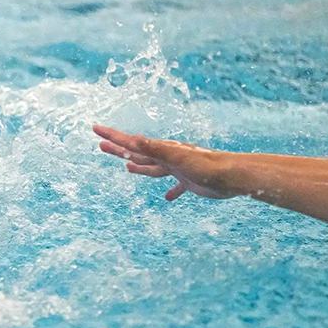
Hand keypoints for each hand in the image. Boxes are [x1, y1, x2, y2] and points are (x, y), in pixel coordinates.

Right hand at [93, 125, 239, 200]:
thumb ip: (154, 148)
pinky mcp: (189, 181)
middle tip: (101, 145)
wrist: (232, 175)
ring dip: (139, 167)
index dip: (112, 136)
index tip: (95, 129)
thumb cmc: (205, 165)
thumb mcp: (175, 156)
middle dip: (118, 149)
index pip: (130, 143)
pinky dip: (170, 190)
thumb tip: (133, 139)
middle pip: (137, 153)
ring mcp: (177, 169)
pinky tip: (167, 198)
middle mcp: (166, 157)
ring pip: (152, 168)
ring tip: (127, 168)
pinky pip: (174, 186)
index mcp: (160, 150)